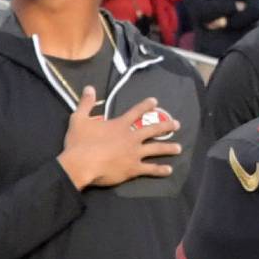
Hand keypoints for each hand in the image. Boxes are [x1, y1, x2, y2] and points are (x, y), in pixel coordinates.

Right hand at [58, 86, 181, 188]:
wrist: (81, 164)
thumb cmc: (79, 143)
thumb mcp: (79, 119)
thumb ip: (86, 103)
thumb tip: (89, 88)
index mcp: (119, 125)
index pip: (136, 112)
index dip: (146, 105)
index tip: (155, 101)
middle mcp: (131, 137)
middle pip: (153, 129)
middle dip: (166, 126)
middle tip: (177, 124)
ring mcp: (134, 153)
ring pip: (156, 149)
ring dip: (168, 148)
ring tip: (179, 148)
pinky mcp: (133, 168)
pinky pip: (150, 169)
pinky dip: (160, 170)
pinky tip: (169, 170)